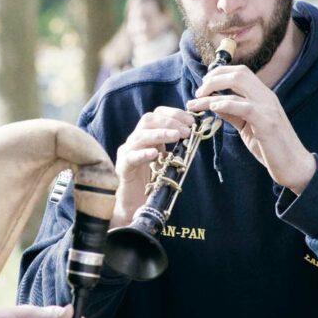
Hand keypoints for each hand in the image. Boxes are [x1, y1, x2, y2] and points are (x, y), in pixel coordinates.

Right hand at [112, 106, 193, 226]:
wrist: (135, 204)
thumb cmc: (152, 181)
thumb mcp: (167, 160)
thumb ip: (176, 147)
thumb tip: (194, 135)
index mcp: (146, 136)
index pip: (157, 115)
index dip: (174, 114)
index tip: (191, 121)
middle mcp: (135, 141)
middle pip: (147, 120)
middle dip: (169, 122)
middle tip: (187, 130)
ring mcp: (126, 153)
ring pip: (139, 136)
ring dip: (160, 134)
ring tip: (176, 136)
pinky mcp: (122, 168)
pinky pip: (130, 158)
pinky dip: (143, 154)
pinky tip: (155, 154)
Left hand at [186, 65, 314, 193]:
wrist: (295, 167)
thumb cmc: (271, 148)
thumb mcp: (247, 126)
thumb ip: (233, 114)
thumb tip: (214, 104)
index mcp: (264, 96)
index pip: (241, 72)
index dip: (220, 73)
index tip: (204, 83)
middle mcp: (267, 97)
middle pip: (239, 73)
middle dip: (214, 78)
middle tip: (198, 92)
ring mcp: (268, 108)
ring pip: (239, 85)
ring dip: (212, 91)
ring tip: (196, 102)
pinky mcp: (267, 123)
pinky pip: (245, 107)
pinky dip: (226, 104)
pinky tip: (213, 107)